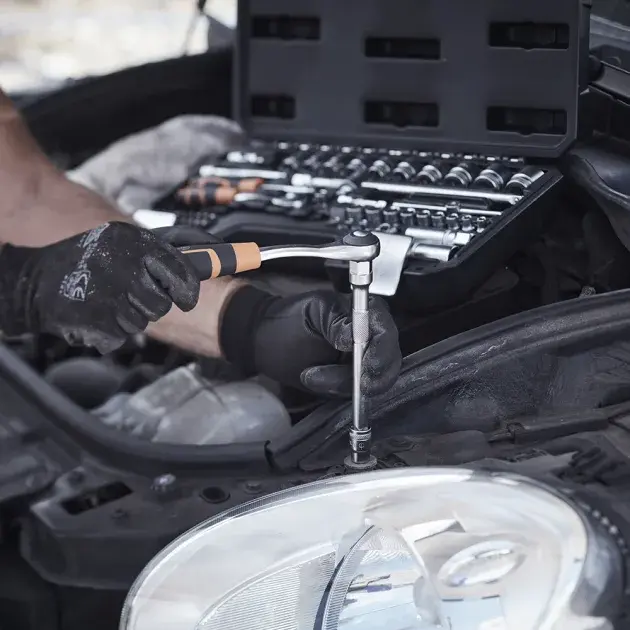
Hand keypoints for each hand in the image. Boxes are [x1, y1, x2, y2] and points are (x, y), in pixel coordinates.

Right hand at [5, 222, 199, 352]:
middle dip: (148, 306)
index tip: (186, 300)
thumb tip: (194, 273)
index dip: (185, 289)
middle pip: (161, 303)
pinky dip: (111, 330)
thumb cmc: (83, 263)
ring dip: (127, 317)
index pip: (178, 271)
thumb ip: (154, 257)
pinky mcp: (101, 320)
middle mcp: (126, 266)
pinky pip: (122, 334)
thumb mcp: (120, 245)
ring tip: (106, 303)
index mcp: (134, 242)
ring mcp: (113, 295)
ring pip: (142, 321)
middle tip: (128, 298)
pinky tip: (96, 314)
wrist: (36, 281)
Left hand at [220, 287, 401, 395]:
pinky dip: (338, 391)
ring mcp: (366, 359)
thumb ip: (336, 323)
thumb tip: (354, 338)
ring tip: (311, 375)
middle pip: (389, 362)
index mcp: (365, 310)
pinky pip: (359, 393)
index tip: (363, 373)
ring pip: (374, 382)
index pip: (386, 333)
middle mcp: (372, 335)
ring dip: (342, 385)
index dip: (380, 355)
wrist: (266, 341)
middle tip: (327, 379)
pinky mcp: (355, 379)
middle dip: (362, 377)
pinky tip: (317, 380)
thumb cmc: (286, 322)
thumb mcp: (311, 315)